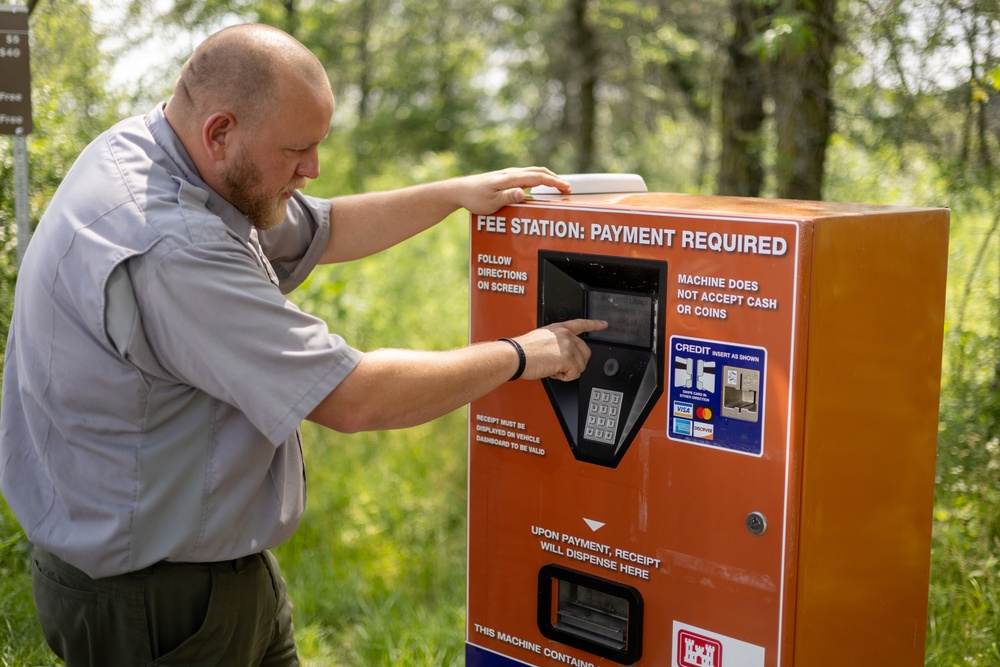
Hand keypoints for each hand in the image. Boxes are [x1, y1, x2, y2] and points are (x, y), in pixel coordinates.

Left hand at [456, 167, 570, 214]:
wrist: (459, 190)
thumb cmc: (474, 198)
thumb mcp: (491, 202)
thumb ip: (508, 197)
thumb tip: (523, 193)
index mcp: (510, 178)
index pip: (538, 178)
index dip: (554, 183)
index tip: (566, 188)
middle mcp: (511, 173)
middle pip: (539, 172)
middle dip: (555, 179)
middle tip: (567, 188)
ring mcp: (508, 174)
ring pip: (533, 172)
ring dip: (547, 177)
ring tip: (557, 185)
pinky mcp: (505, 177)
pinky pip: (526, 175)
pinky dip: (538, 178)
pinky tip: (539, 185)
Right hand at [513, 319, 607, 381]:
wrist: (516, 356)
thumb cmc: (523, 351)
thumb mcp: (541, 339)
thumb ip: (556, 342)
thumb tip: (562, 355)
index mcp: (559, 329)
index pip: (581, 324)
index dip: (594, 325)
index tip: (603, 325)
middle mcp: (566, 335)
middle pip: (585, 352)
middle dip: (575, 363)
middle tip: (559, 366)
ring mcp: (568, 346)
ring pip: (581, 365)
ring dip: (567, 371)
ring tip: (552, 367)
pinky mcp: (567, 358)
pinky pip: (575, 374)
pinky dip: (564, 377)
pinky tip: (552, 371)